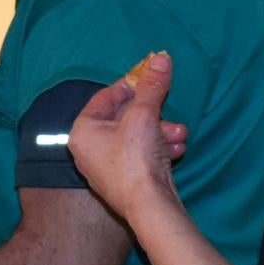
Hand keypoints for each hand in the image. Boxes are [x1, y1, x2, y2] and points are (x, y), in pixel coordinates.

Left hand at [66, 53, 184, 215]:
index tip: (150, 78)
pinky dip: (159, 150)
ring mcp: (105, 169)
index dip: (130, 85)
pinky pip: (141, 156)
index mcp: (82, 132)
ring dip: (162, 132)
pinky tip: (178, 150)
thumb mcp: (144, 114)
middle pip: (123, 119)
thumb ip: (152, 85)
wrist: (149, 207)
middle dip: (154, 114)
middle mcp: (88, 150)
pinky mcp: (124, 183)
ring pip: (137, 138)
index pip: (104, 98)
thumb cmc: (136, 157)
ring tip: (181, 134)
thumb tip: (161, 58)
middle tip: (170, 111)